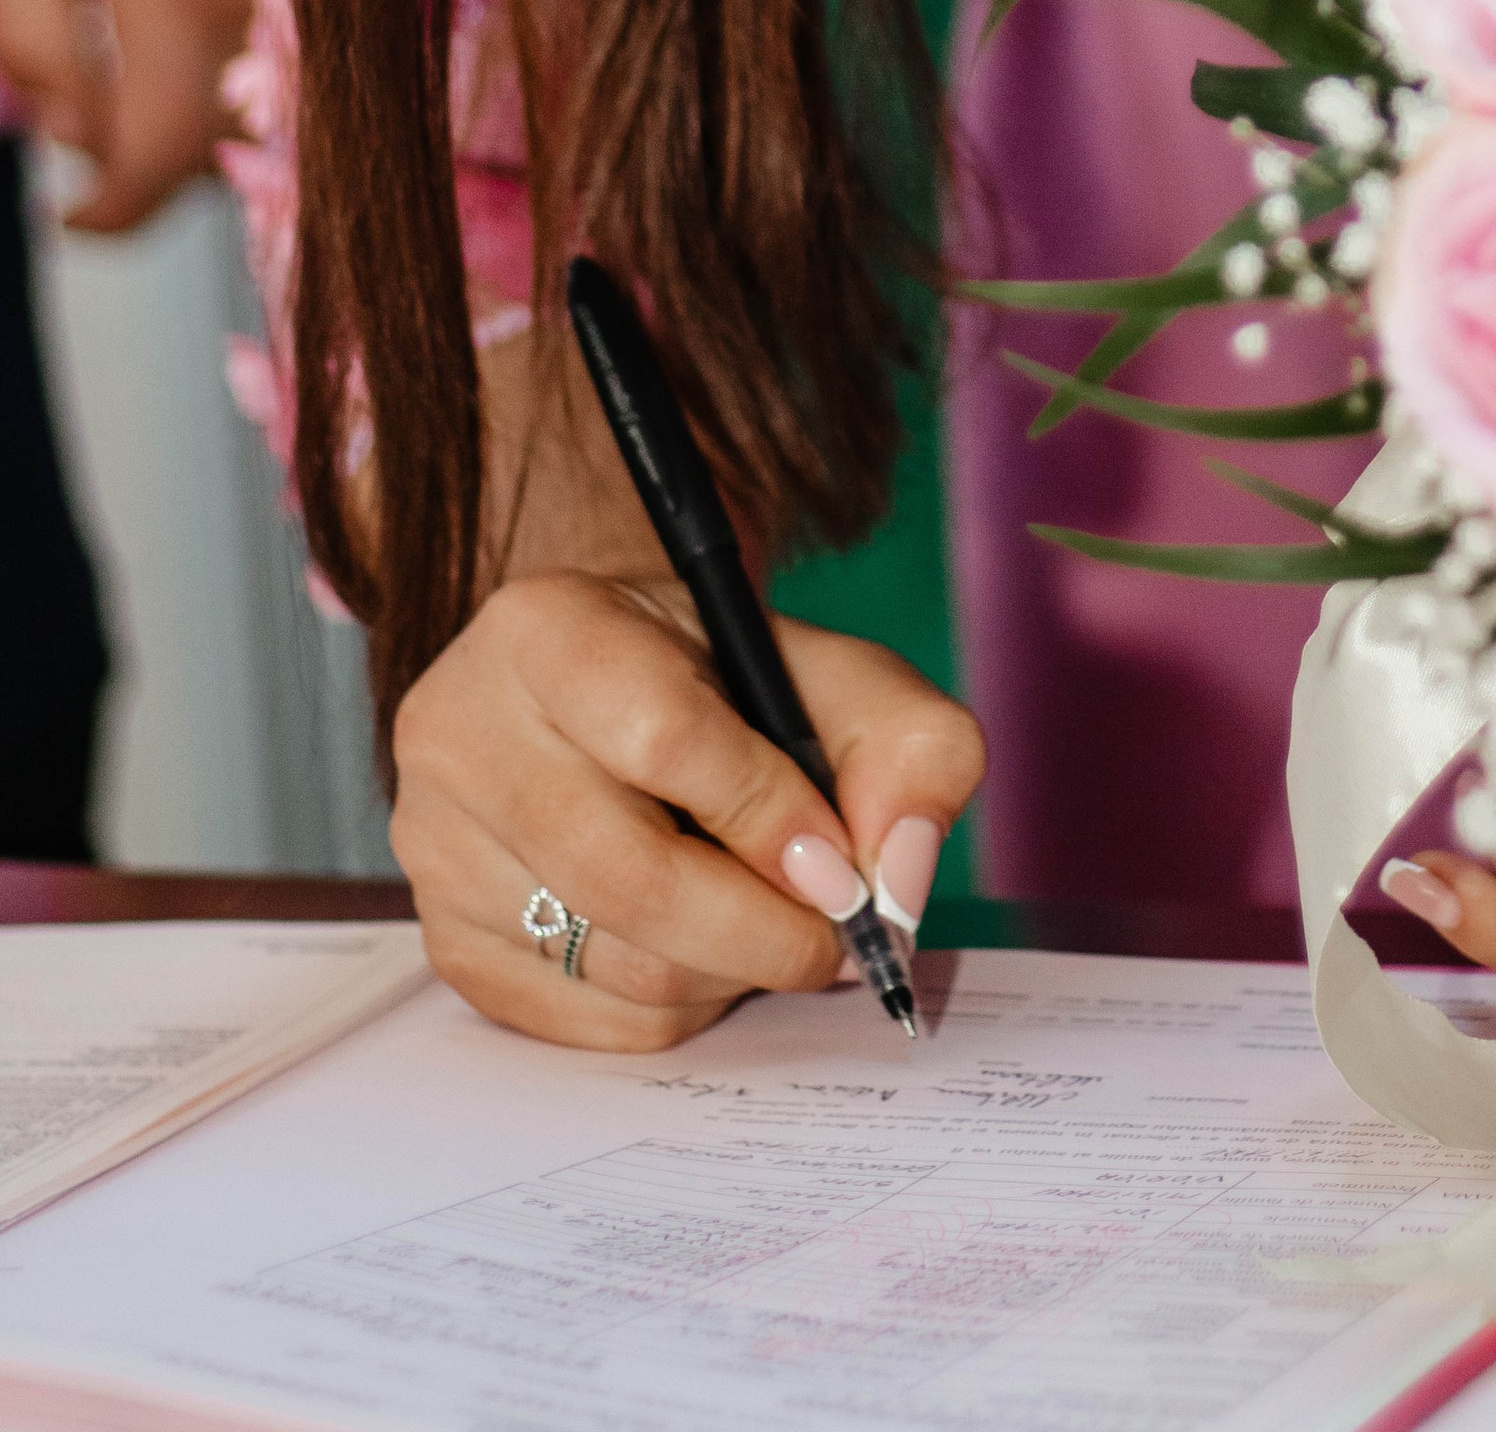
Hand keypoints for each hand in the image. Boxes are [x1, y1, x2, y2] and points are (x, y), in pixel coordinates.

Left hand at [0, 0, 266, 230]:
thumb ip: (27, 41)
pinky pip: (316, 63)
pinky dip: (257, 83)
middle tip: (91, 120)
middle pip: (225, 151)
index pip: (157, 152)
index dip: (110, 211)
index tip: (66, 212)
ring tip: (144, 74)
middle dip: (149, 163)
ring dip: (207, 129)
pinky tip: (208, 46)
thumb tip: (73, 137)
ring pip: (280, 116)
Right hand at [390, 571, 985, 1049]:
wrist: (609, 694)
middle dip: (763, 930)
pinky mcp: (445, 938)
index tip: (845, 872)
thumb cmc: (726, 681)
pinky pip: (583, 1020)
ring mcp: (434, 844)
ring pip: (611, 961)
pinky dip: (674, 1007)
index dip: (771, 818)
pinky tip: (703, 949)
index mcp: (547, 627)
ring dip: (728, 972)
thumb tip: (899, 878)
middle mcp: (459, 730)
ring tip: (771, 927)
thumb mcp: (831, 671)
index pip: (664, 738)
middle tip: (837, 939)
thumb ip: (908, 747)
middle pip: (627, 876)